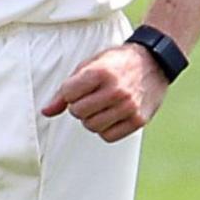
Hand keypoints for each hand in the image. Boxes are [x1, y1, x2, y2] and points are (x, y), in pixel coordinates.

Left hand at [42, 44, 169, 141]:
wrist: (154, 62)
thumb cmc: (116, 63)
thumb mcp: (89, 66)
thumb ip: (65, 90)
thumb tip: (45, 112)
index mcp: (101, 72)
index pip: (68, 94)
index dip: (71, 92)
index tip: (81, 87)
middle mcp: (116, 90)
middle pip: (78, 112)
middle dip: (80, 107)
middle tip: (92, 97)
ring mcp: (129, 107)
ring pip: (92, 126)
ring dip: (92, 119)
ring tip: (102, 106)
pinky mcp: (139, 120)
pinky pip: (108, 136)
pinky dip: (105, 129)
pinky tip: (112, 115)